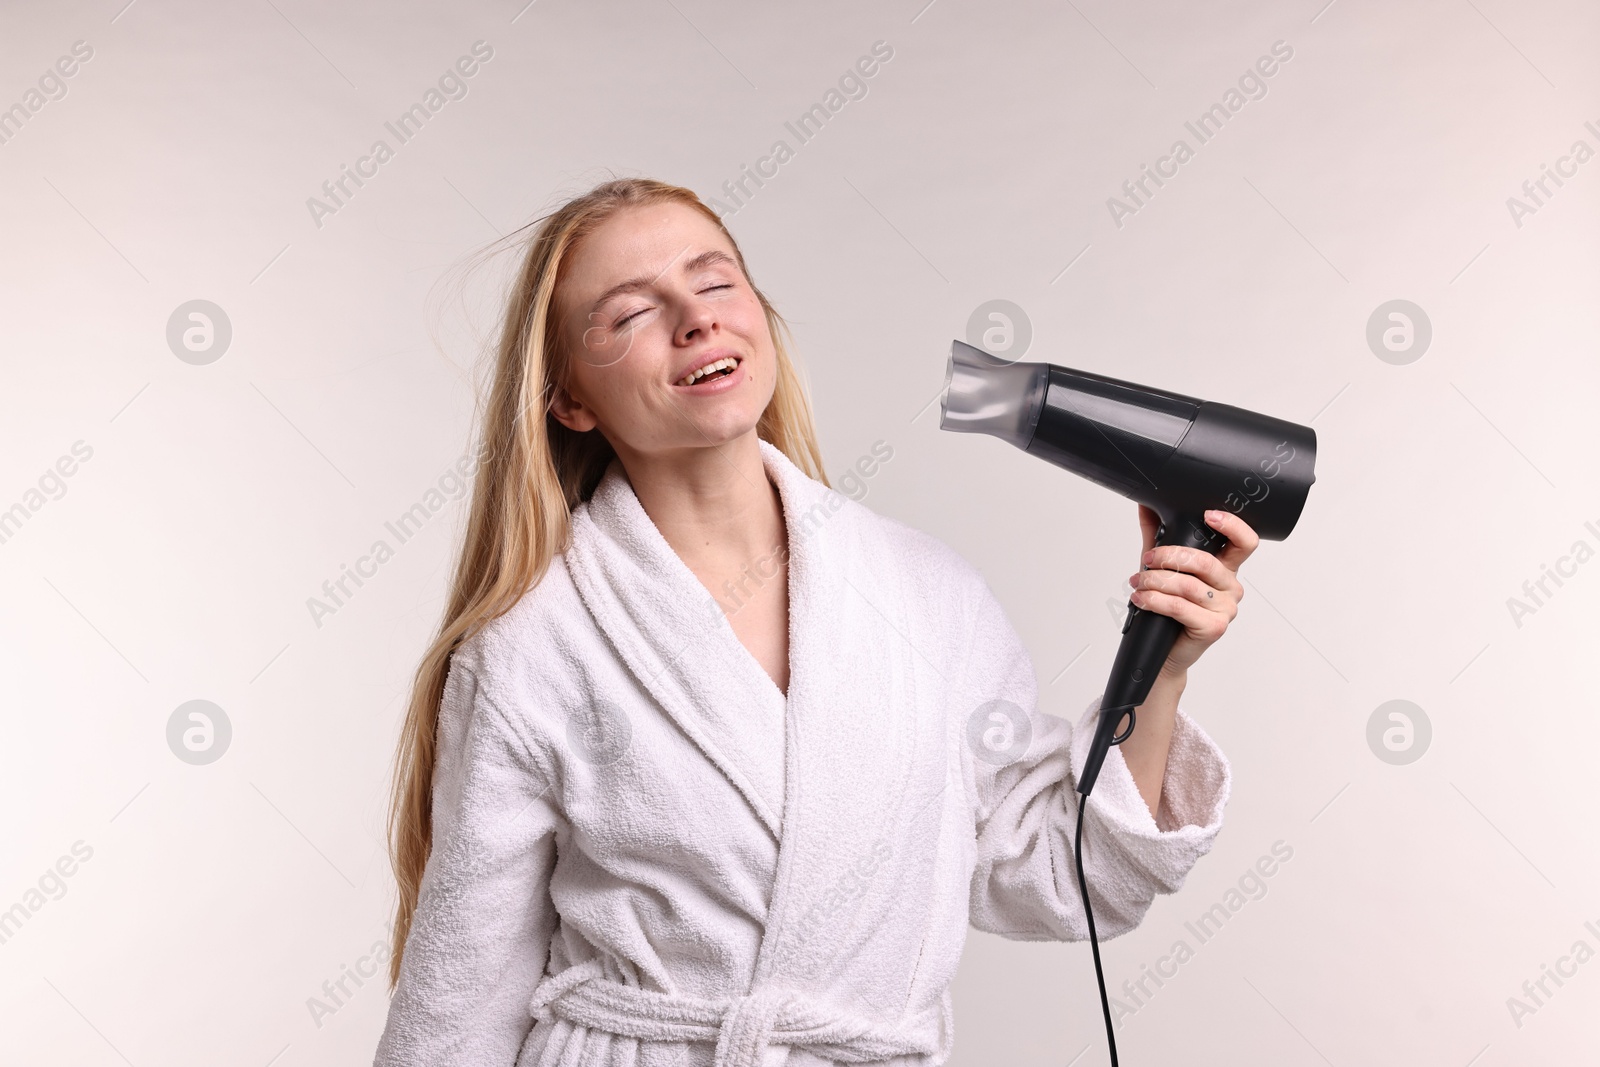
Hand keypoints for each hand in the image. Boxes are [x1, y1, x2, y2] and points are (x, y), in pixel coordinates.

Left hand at [1127, 505, 1258, 678]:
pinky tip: (1141, 599)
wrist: (1163, 652)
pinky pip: (1181, 608)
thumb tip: (1146, 503)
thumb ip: (1157, 535)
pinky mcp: (1214, 628)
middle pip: (1206, 562)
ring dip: (1155, 581)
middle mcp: (1230, 588)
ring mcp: (1225, 609)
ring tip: (1137, 583)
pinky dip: (1155, 601)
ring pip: (1189, 585)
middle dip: (1169, 557)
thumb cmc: (1166, 609)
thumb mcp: (1162, 567)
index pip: (1245, 542)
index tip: (1208, 515)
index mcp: (1225, 569)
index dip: (1232, 526)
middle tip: (1147, 560)